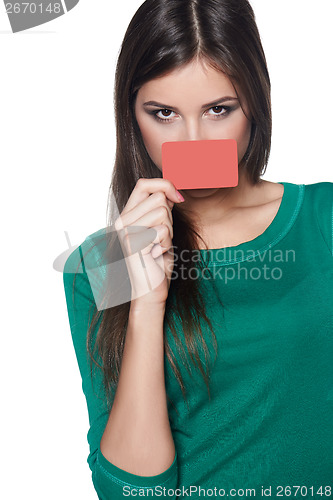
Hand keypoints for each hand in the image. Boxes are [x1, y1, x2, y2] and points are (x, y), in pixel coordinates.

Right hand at [114, 178, 183, 307]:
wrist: (151, 288)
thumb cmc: (157, 260)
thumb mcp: (161, 228)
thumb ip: (161, 209)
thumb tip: (170, 189)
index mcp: (127, 214)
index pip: (144, 183)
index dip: (165, 185)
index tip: (178, 199)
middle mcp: (122, 220)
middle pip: (158, 197)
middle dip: (170, 216)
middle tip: (163, 236)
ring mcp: (126, 231)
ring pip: (162, 212)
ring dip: (169, 231)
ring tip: (159, 245)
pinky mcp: (133, 243)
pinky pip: (162, 230)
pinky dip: (166, 243)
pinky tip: (157, 254)